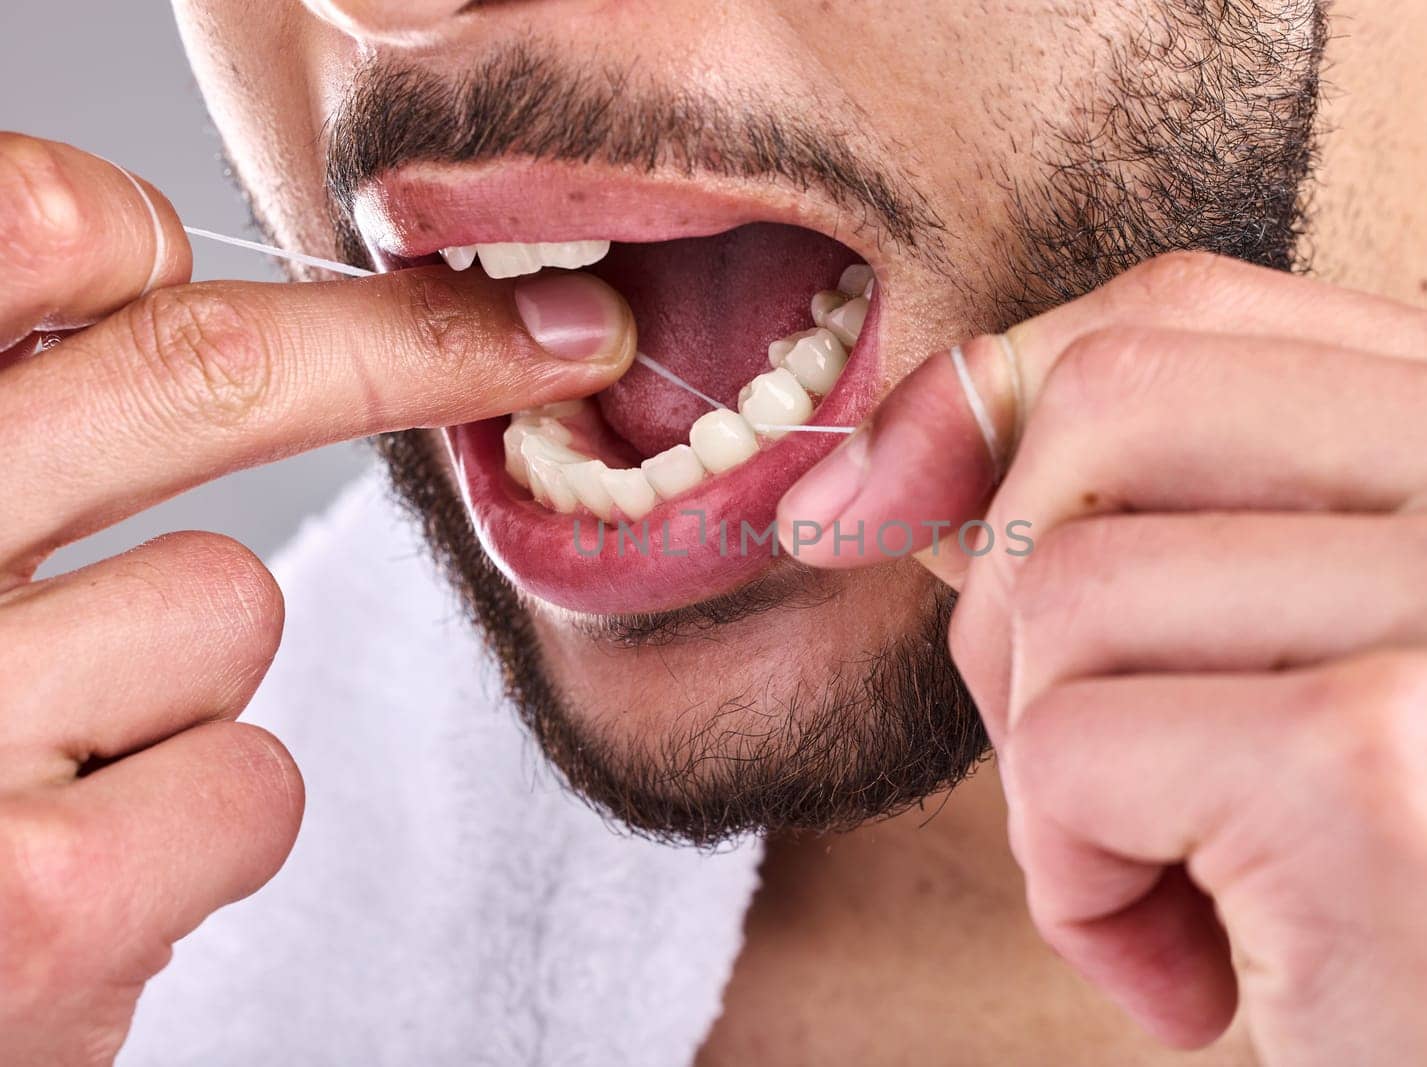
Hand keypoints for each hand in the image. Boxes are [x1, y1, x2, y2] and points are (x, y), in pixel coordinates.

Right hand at [0, 133, 635, 1064]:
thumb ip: (18, 442)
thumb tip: (157, 278)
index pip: (32, 228)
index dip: (155, 236)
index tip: (275, 271)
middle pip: (196, 372)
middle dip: (410, 346)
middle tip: (558, 334)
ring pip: (232, 600)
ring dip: (191, 677)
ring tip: (60, 765)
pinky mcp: (43, 899)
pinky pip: (251, 782)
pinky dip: (203, 825)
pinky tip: (84, 874)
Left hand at [779, 251, 1426, 1063]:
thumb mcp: (1331, 651)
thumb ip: (1171, 513)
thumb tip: (885, 463)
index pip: (1190, 311)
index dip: (1004, 398)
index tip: (885, 504)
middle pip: (1106, 404)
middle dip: (1015, 593)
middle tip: (1099, 769)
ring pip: (1062, 585)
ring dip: (1053, 769)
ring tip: (1175, 886)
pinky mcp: (1379, 762)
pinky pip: (1067, 752)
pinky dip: (1077, 880)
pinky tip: (1197, 973)